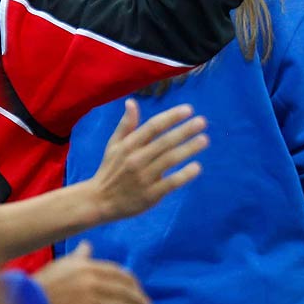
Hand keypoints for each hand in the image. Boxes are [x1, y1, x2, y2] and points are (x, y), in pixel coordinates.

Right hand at [32, 242, 150, 303]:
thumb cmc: (42, 284)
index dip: (132, 283)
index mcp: (89, 267)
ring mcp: (91, 300)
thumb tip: (88, 245)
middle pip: (124, 290)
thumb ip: (79, 256)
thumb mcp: (62, 265)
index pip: (119, 274)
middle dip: (138, 300)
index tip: (138, 290)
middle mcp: (93, 282)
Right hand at [87, 101, 208, 224]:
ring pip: (169, 160)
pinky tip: (197, 167)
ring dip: (188, 149)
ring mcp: (143, 177)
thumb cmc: (110, 170)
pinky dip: (184, 175)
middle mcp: (136, 159)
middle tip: (203, 121)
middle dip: (184, 130)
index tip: (189, 109)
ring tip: (205, 139)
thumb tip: (131, 101)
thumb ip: (126, 125)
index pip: (153, 127)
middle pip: (164, 142)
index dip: (171, 117)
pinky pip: (170, 183)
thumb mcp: (113, 146)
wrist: (98, 202)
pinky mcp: (150, 195)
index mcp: (128, 145)